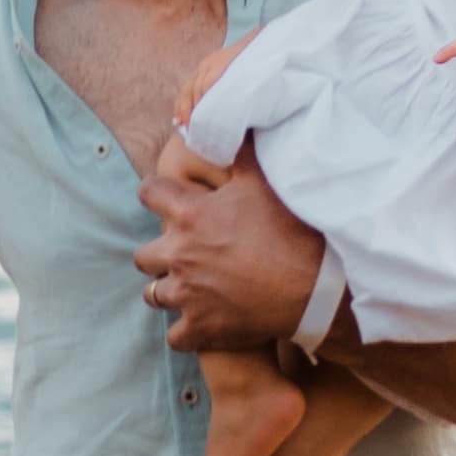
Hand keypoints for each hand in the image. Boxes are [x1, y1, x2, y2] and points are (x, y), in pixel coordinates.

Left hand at [133, 156, 324, 355]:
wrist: (312, 288)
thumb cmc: (288, 231)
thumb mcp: (262, 183)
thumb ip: (241, 151)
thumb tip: (234, 119)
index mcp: (188, 216)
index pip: (149, 193)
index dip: (155, 193)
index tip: (163, 196)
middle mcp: (178, 255)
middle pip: (142, 255)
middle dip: (157, 253)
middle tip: (179, 253)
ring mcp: (186, 296)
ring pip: (153, 295)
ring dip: (166, 290)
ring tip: (186, 288)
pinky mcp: (200, 329)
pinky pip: (175, 337)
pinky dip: (184, 332)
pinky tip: (198, 324)